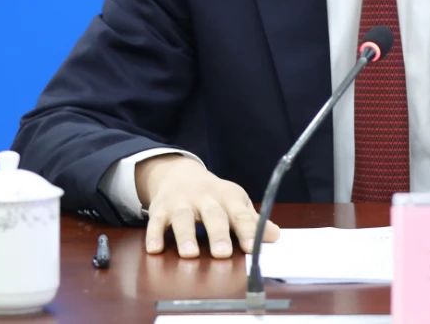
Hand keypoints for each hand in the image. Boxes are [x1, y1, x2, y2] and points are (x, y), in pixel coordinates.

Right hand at [135, 154, 279, 258]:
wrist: (180, 174)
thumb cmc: (214, 197)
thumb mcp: (235, 204)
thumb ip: (252, 222)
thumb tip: (275, 236)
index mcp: (228, 197)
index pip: (240, 215)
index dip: (247, 231)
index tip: (252, 248)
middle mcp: (204, 198)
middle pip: (213, 214)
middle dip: (217, 233)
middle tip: (222, 253)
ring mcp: (181, 202)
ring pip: (183, 217)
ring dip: (185, 235)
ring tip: (190, 254)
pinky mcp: (160, 209)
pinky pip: (155, 221)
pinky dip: (154, 235)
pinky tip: (155, 249)